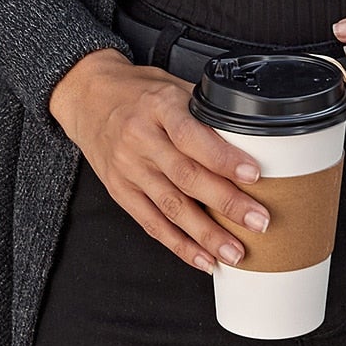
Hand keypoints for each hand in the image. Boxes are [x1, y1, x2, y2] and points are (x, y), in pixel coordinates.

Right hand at [48, 48, 270, 272]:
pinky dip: (179, 245)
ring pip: (171, 207)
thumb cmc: (138, 91)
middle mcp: (141, 139)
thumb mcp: (172, 86)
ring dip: (206, 234)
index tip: (253, 175)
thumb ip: (204, 111)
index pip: (192, 136)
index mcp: (159, 107)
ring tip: (235, 252)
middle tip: (258, 221)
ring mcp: (128, 168)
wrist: (88, 97)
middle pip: (186, 177)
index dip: (223, 158)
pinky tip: (203, 259)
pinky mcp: (120, 191)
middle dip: (226, 204)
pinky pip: (151, 223)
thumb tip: (249, 137)